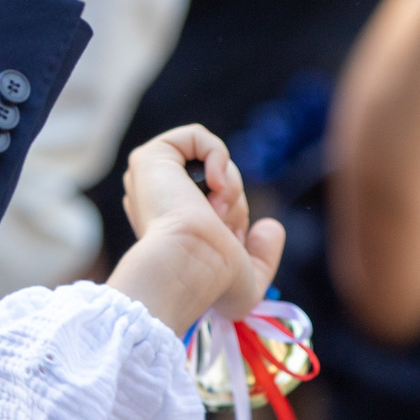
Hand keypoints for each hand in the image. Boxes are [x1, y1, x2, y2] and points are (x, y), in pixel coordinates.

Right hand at [110, 125, 285, 328]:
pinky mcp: (149, 157)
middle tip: (223, 226)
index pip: (212, 207)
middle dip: (234, 204)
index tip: (230, 242)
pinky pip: (196, 137)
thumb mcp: (249, 283)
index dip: (232, 219)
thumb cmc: (213, 283)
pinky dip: (217, 155)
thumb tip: (270, 226)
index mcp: (170, 228)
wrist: (192, 263)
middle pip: (217, 184)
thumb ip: (264, 257)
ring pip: (210, 163)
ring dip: (228, 185)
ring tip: (216, 210)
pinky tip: (215, 184)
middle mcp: (156, 203)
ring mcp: (149, 180)